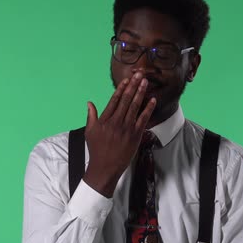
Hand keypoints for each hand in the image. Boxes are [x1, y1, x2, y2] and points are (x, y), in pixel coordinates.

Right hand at [82, 71, 156, 197]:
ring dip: (141, 93)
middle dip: (133, 86)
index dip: (121, 88)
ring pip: (135, 106)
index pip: (114, 100)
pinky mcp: (135, 135)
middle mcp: (116, 121)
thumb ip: (91, 116)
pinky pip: (143, 119)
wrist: (105, 167)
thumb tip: (89, 102)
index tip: (126, 80)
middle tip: (139, 75)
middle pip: (126, 100)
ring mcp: (126, 128)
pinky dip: (148, 109)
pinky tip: (152, 100)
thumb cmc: (96, 150)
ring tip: (145, 82)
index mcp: (105, 119)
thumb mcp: (90, 132)